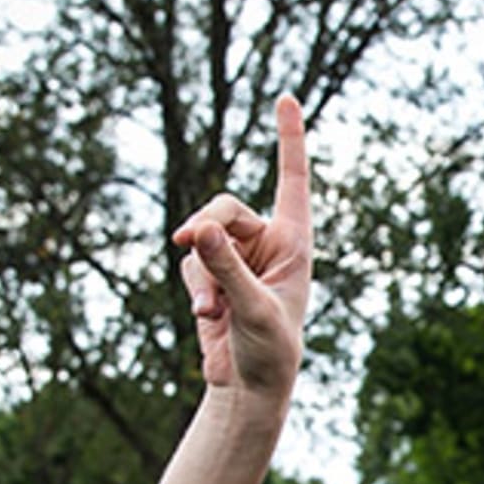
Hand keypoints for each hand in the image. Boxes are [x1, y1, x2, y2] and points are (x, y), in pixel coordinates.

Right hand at [173, 96, 311, 400]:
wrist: (251, 386)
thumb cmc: (271, 349)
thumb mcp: (253, 309)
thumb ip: (225, 269)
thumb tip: (198, 230)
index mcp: (295, 241)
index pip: (292, 179)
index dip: (290, 138)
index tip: (287, 97)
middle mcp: (267, 242)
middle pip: (225, 207)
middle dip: (206, 226)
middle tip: (188, 240)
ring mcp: (237, 257)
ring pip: (202, 238)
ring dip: (201, 274)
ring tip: (211, 313)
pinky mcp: (212, 275)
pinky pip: (191, 263)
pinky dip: (194, 287)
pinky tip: (208, 318)